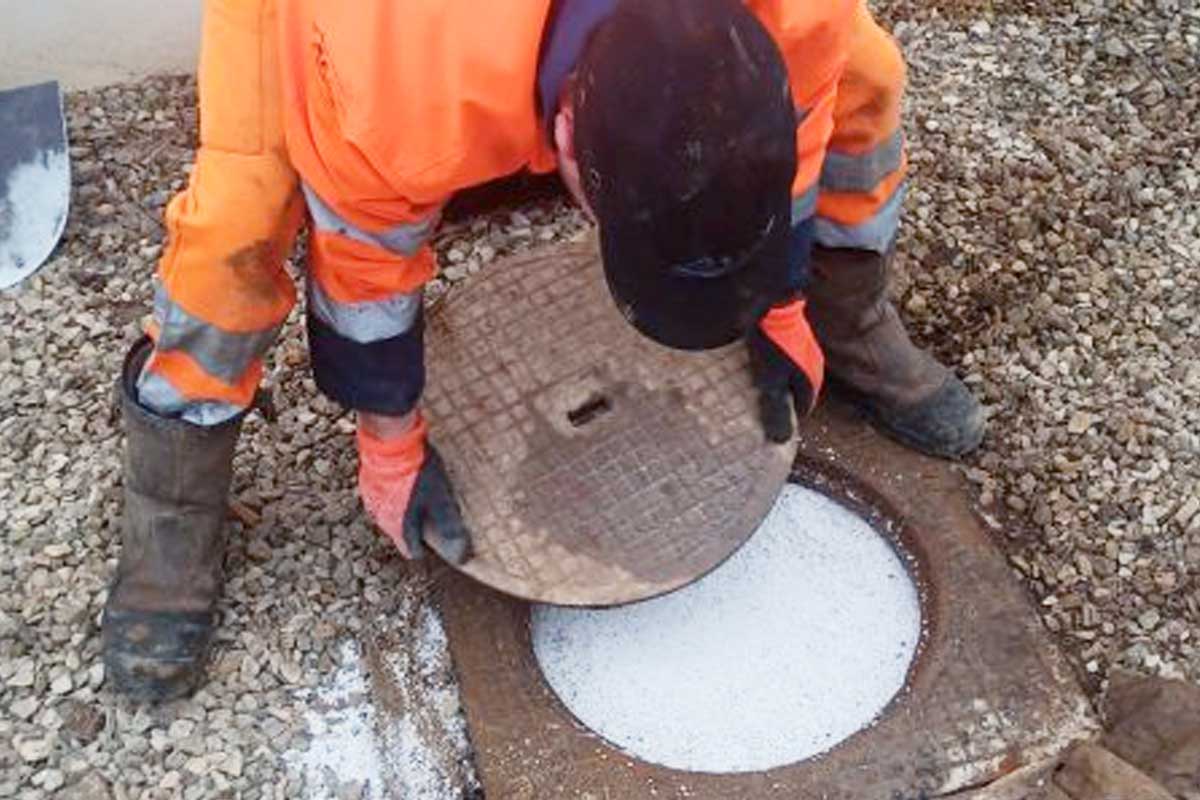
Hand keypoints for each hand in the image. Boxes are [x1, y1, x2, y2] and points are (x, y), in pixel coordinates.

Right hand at [357, 411, 471, 563]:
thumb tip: (462, 554)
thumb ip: (449, 526)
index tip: (439, 536)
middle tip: (434, 508)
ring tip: (421, 490)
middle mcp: (381, 519)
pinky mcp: (367, 483)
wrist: (391, 440)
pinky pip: (384, 497)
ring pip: (391, 513)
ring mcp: (372, 500)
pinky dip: (395, 493)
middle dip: (417, 525)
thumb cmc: (417, 470)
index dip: (428, 547)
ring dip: (405, 508)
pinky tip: (406, 479)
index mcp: (398, 527)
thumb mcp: (441, 499)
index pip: (412, 551)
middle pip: (402, 532)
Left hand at [747, 298, 824, 442]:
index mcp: (810, 382)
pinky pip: (785, 360)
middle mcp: (813, 367)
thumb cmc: (772, 343)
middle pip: (796, 392)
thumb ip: (776, 410)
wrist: (773, 301)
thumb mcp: (770, 381)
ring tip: (754, 385)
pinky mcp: (795, 338)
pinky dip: (774, 366)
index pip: (801, 410)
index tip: (766, 420)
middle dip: (780, 400)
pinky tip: (757, 363)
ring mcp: (806, 351)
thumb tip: (781, 440)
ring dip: (776, 382)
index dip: (784, 417)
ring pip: (790, 376)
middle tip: (758, 404)